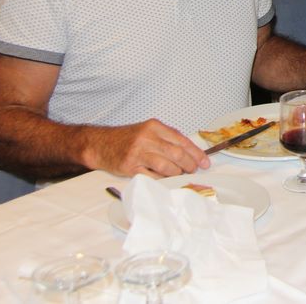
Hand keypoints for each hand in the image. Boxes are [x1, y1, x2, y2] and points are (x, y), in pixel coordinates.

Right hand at [85, 119, 208, 177]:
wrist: (100, 144)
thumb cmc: (127, 138)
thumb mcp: (148, 130)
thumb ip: (167, 138)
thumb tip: (191, 152)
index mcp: (154, 126)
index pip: (182, 140)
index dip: (196, 153)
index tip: (204, 162)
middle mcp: (147, 138)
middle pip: (177, 153)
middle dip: (190, 164)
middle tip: (193, 170)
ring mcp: (138, 153)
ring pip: (167, 166)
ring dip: (177, 173)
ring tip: (179, 174)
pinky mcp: (130, 167)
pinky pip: (152, 176)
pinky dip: (163, 179)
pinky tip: (166, 179)